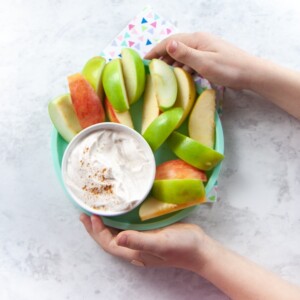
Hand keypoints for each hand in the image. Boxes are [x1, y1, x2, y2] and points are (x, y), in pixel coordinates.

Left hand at [80, 214, 212, 270]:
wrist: (200, 248)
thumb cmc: (182, 247)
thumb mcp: (160, 243)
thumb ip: (139, 241)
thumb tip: (116, 238)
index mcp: (135, 252)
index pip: (109, 244)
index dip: (97, 232)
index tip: (91, 216)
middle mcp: (135, 248)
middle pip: (109, 240)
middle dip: (95, 229)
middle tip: (84, 215)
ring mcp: (142, 242)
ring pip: (117, 235)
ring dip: (105, 225)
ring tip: (96, 213)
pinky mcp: (149, 234)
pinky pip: (128, 229)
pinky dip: (118, 222)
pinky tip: (119, 214)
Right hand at [145, 32, 256, 89]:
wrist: (251, 73)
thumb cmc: (229, 68)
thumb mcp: (205, 62)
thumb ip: (185, 54)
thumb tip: (168, 44)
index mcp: (196, 39)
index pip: (170, 42)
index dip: (155, 50)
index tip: (143, 60)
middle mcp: (199, 41)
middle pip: (175, 47)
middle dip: (162, 57)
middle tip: (150, 69)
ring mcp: (205, 49)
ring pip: (182, 55)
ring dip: (172, 63)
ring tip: (162, 74)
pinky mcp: (209, 58)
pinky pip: (190, 61)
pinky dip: (182, 67)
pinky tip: (180, 75)